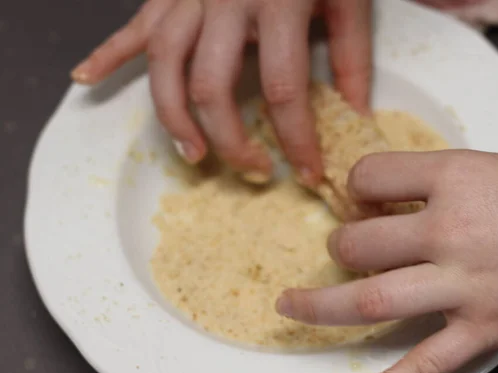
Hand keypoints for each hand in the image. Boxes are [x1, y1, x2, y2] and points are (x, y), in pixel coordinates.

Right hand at [71, 0, 372, 185]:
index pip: (283, 88)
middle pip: (211, 86)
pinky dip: (108, 52)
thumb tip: (355, 116)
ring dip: (172, 116)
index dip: (296, 139)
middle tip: (251, 171)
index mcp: (279, 3)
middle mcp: (226, 1)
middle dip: (229, 140)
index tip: (307, 174)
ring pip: (165, 63)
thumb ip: (351, 57)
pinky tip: (86, 77)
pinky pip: (134, 24)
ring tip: (193, 154)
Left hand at [276, 145, 497, 372]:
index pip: (372, 176)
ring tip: (291, 305)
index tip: (367, 195)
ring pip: (372, 301)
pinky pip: (425, 367)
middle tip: (348, 247)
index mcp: (458, 179)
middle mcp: (452, 233)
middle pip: (361, 243)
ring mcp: (466, 286)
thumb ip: (465, 175)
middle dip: (343, 245)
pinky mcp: (488, 329)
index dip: (360, 185)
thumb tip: (433, 187)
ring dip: (323, 305)